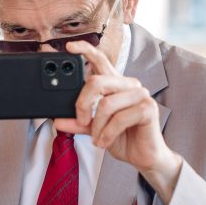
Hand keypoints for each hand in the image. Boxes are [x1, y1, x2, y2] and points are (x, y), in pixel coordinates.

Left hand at [54, 40, 182, 203]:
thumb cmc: (122, 138)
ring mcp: (140, 95)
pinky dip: (108, 134)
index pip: (100, 60)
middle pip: (97, 81)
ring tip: (97, 139)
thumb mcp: (95, 129)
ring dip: (97, 126)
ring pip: (106, 103)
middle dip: (82, 104)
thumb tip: (58, 120)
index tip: (68, 47)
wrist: (144, 157)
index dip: (85, 50)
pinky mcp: (147, 109)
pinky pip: (119, 118)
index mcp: (116, 84)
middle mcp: (129, 85)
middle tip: (81, 122)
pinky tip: (105, 142)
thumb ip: (78, 122)